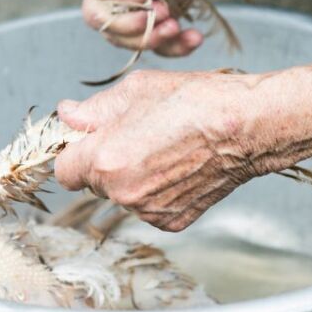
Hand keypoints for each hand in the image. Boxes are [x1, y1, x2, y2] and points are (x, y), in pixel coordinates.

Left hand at [53, 70, 272, 231]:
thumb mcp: (136, 90)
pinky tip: (178, 166)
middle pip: (94, 183)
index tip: (89, 140)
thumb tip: (67, 115)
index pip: (64, 169)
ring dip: (132, 176)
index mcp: (106, 160)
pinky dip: (157, 190)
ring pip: (123, 195)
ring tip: (164, 148)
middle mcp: (123, 193)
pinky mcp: (172, 221)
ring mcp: (149, 211)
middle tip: (138, 134)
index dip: (75, 151)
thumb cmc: (196, 102)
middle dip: (106, 161)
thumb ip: (93, 110)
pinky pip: (149, 206)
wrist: (247, 126)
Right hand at [83, 0, 250, 57]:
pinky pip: (164, 35)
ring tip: (181, 31)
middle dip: (134, 29)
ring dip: (155, 41)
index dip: (120, 3)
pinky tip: (194, 39)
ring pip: (135, 35)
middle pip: (109, 22)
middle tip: (166, 18)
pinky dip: (176, 45)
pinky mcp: (172, 5)